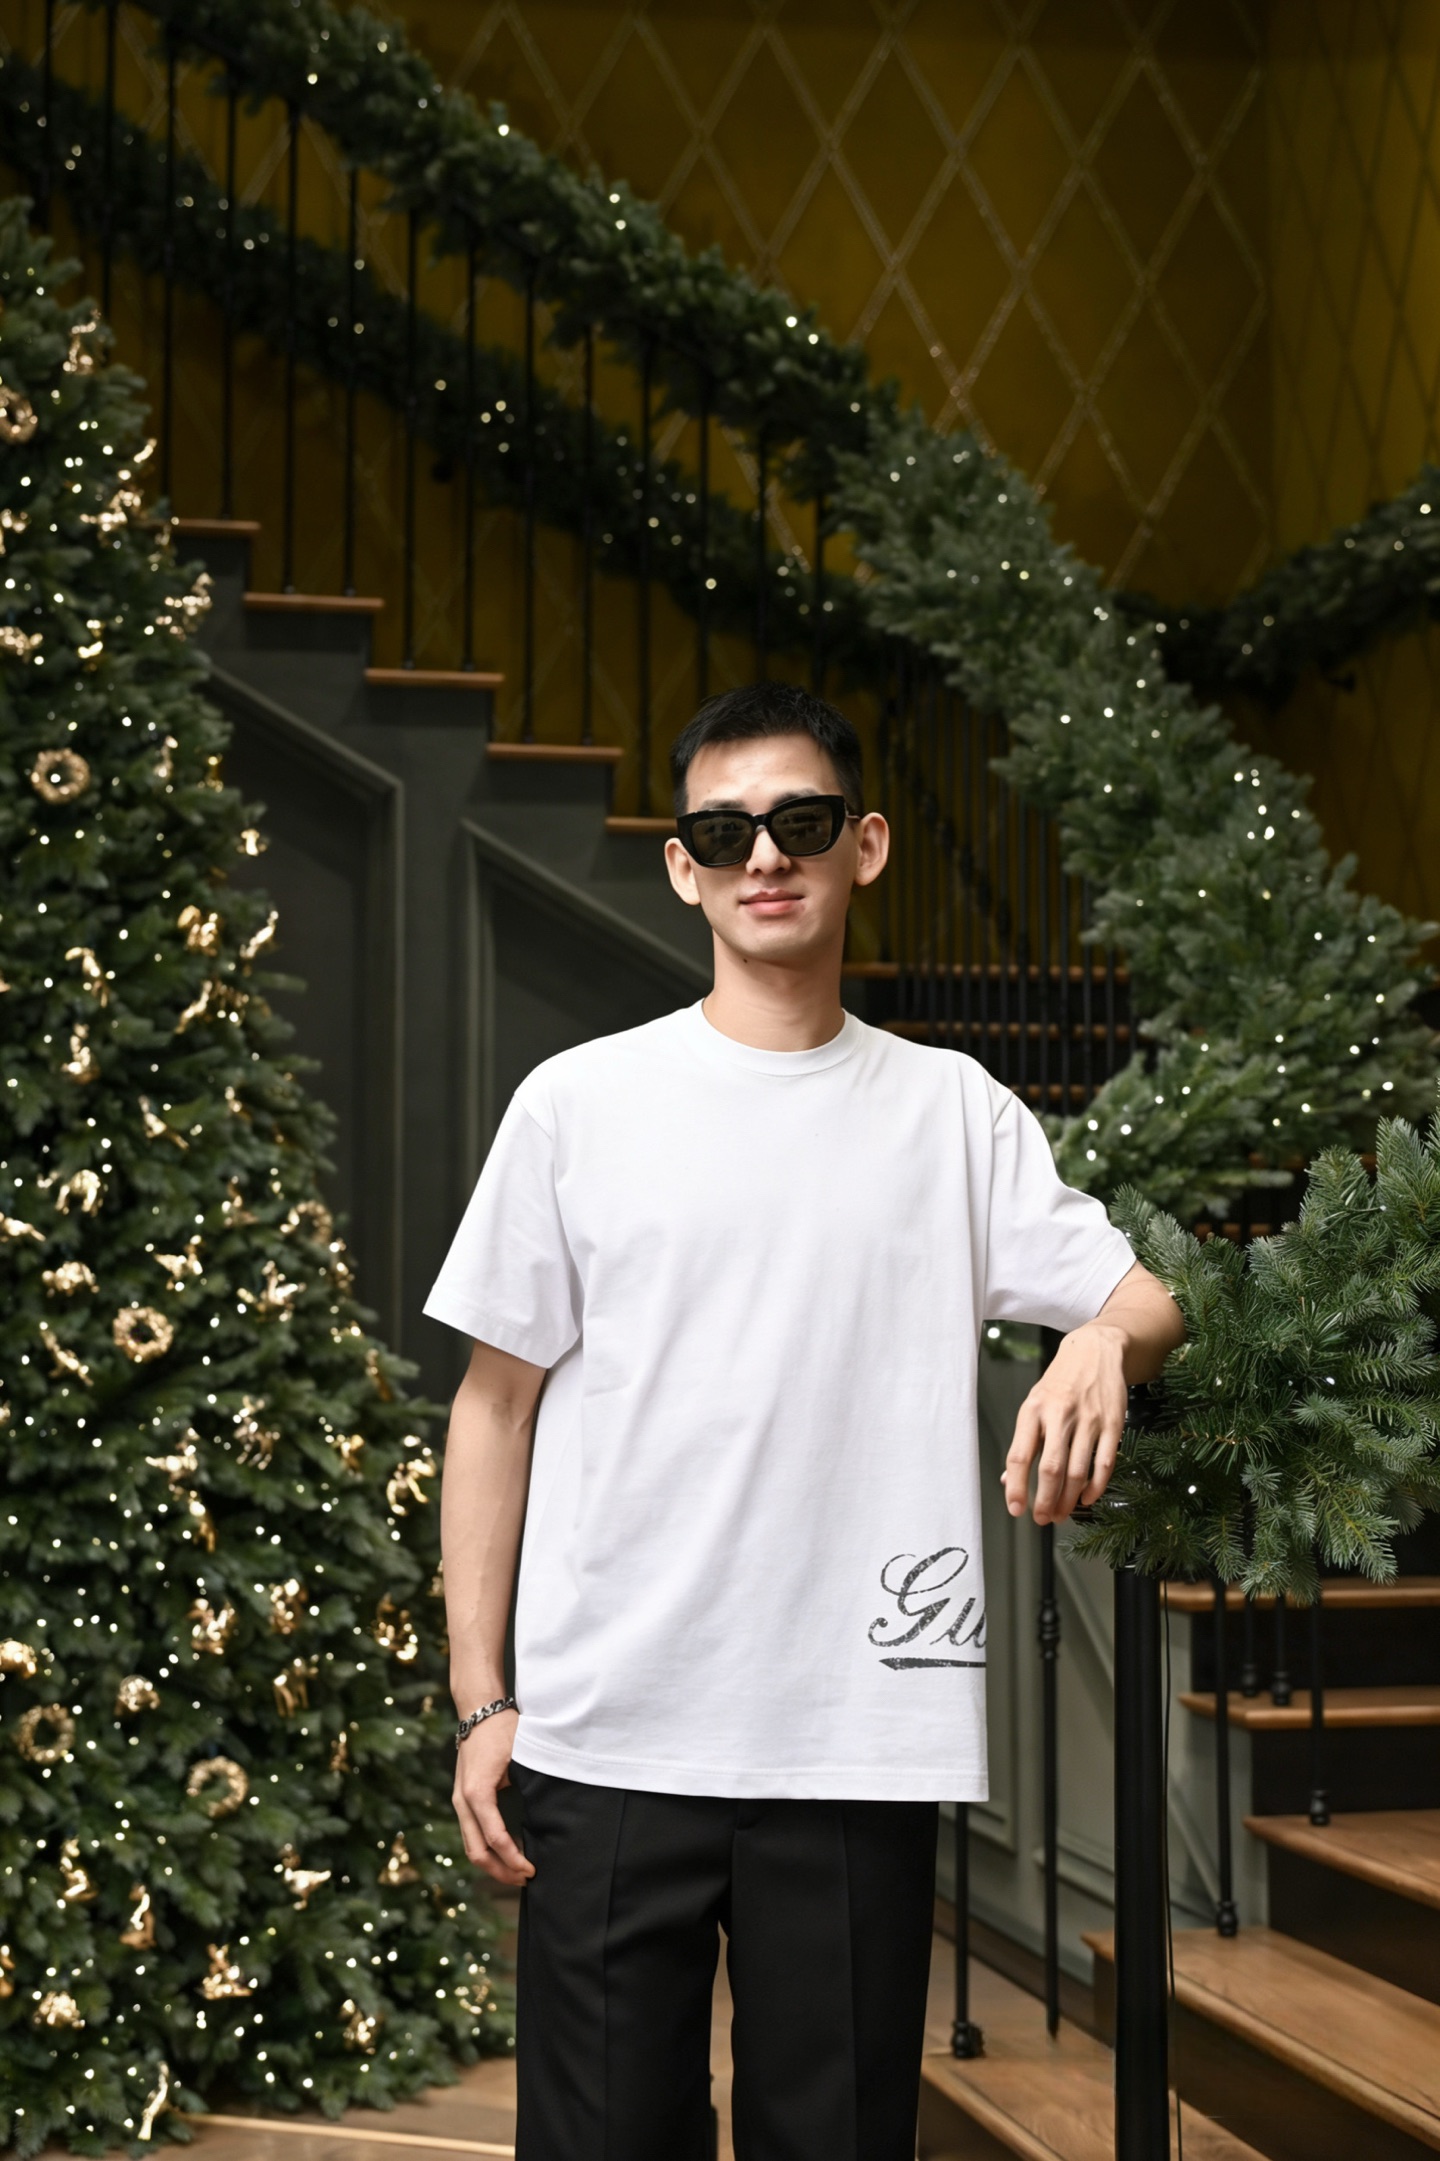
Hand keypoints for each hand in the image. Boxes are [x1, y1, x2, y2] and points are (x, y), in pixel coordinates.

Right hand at [451, 1709, 533, 1885]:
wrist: (478, 1711)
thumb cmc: (502, 1730)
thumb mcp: (520, 1756)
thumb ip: (529, 1785)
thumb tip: (548, 1816)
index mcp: (477, 1792)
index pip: (495, 1837)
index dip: (513, 1858)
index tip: (531, 1869)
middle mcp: (462, 1801)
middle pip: (476, 1852)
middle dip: (501, 1871)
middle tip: (525, 1880)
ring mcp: (459, 1802)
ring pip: (470, 1846)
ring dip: (492, 1864)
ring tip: (516, 1873)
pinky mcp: (462, 1800)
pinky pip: (471, 1834)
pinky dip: (487, 1849)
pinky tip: (506, 1853)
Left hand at [1002, 1322, 1127, 1524]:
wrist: (1095, 1351)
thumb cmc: (1060, 1381)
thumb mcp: (1033, 1404)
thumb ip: (1024, 1442)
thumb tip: (1008, 1480)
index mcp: (1033, 1410)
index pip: (1019, 1455)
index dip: (1016, 1487)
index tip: (1016, 1508)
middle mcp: (1059, 1415)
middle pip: (1051, 1469)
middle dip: (1046, 1501)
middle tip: (1043, 1518)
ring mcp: (1088, 1419)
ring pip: (1078, 1471)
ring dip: (1069, 1500)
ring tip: (1062, 1513)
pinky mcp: (1113, 1423)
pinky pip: (1105, 1463)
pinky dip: (1096, 1487)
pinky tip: (1086, 1498)